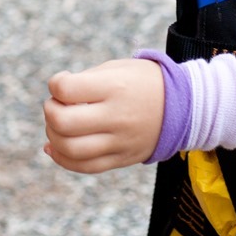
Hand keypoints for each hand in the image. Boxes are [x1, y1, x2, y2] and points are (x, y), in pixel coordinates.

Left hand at [42, 59, 163, 173]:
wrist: (185, 107)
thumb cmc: (143, 82)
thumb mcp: (117, 69)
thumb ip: (85, 82)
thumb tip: (55, 100)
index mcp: (114, 87)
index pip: (66, 89)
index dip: (56, 84)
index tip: (62, 82)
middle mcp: (117, 117)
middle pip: (63, 123)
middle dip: (50, 111)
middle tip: (57, 104)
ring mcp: (120, 142)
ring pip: (70, 149)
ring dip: (53, 136)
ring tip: (58, 124)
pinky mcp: (122, 159)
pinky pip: (85, 166)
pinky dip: (62, 158)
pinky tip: (54, 147)